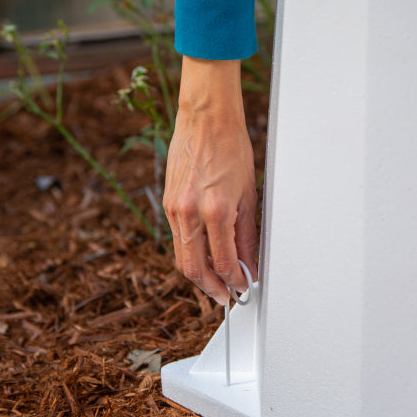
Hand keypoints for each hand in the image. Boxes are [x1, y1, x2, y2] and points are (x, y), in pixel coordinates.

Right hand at [164, 56, 258, 303]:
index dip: (234, 282)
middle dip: (211, 288)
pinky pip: (177, 238)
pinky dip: (190, 253)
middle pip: (195, 269)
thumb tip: (248, 263)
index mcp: (216, 211)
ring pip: (182, 257)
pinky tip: (203, 255)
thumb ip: (247, 235)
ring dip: (198, 275)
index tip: (242, 288)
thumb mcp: (249, 195)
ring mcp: (175, 208)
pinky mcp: (168, 203)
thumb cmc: (232, 148)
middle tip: (225, 297)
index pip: (223, 263)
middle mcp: (190, 213)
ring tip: (214, 283)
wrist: (207, 119)